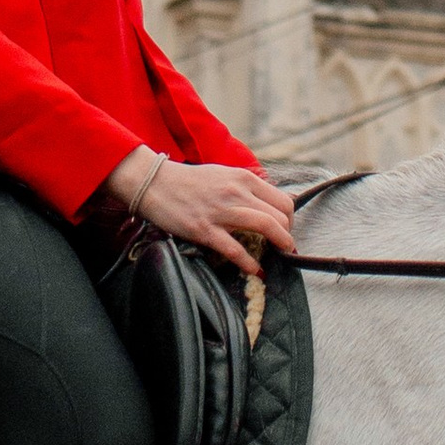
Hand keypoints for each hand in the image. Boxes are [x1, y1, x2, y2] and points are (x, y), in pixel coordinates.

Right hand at [103, 150, 297, 270]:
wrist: (155, 183)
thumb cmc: (189, 181)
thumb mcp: (224, 175)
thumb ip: (246, 188)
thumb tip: (267, 206)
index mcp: (244, 178)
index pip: (283, 200)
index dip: (289, 219)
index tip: (286, 230)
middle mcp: (237, 192)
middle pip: (280, 215)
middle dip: (287, 234)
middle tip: (284, 246)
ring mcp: (221, 211)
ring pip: (266, 226)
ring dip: (280, 244)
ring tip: (281, 255)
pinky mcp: (205, 230)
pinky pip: (235, 249)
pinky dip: (250, 263)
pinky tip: (256, 270)